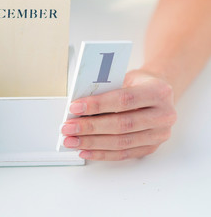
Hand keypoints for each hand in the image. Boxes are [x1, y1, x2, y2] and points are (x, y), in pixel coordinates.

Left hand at [61, 69, 176, 160]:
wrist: (158, 93)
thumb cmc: (138, 84)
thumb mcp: (125, 78)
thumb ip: (107, 90)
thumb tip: (79, 106)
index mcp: (158, 92)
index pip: (124, 100)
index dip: (97, 105)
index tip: (75, 108)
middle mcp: (164, 115)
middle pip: (122, 124)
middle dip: (90, 127)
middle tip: (68, 128)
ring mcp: (159, 134)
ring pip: (121, 142)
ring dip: (92, 143)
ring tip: (72, 141)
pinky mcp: (151, 147)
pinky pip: (123, 154)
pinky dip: (101, 153)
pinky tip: (85, 150)